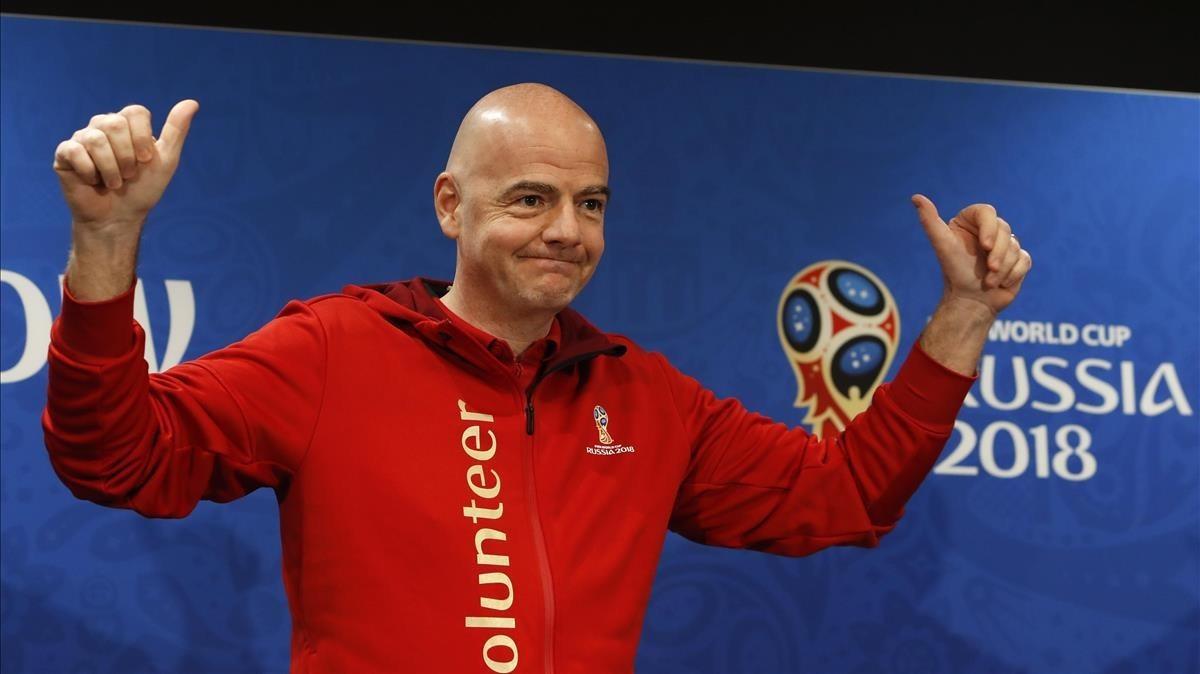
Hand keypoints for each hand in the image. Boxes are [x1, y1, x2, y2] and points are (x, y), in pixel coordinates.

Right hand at [53, 99, 198, 236]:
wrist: (119, 218)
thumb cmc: (143, 189)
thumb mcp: (166, 161)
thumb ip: (176, 131)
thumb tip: (192, 102)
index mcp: (127, 124)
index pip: (136, 111)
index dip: (143, 138)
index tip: (146, 160)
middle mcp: (102, 126)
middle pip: (114, 124)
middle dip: (127, 157)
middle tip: (129, 176)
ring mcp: (82, 138)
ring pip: (95, 139)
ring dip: (111, 169)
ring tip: (114, 184)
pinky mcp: (64, 154)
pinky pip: (74, 151)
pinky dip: (90, 172)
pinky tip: (93, 182)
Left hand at [911, 194, 1031, 316]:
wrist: (970, 301)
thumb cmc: (955, 273)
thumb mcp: (942, 246)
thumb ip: (930, 221)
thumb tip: (915, 198)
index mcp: (970, 221)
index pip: (987, 212)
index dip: (989, 228)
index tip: (985, 246)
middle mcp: (988, 230)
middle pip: (1004, 229)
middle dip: (998, 253)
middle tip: (989, 269)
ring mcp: (1004, 244)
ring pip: (1016, 246)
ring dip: (1003, 267)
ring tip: (989, 280)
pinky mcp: (1017, 258)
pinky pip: (1025, 260)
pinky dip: (1013, 274)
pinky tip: (1001, 283)